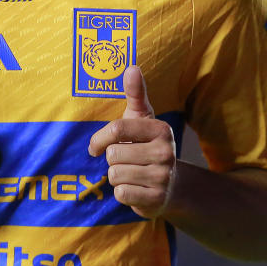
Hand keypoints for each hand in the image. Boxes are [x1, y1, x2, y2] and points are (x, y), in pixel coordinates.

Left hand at [87, 66, 175, 218]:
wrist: (170, 186)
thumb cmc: (146, 146)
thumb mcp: (141, 119)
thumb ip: (135, 94)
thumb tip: (132, 66)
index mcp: (161, 130)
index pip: (117, 129)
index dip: (100, 139)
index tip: (96, 146)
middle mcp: (166, 152)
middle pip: (114, 154)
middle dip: (113, 160)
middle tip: (127, 161)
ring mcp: (163, 177)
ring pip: (115, 174)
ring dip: (116, 176)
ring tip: (131, 174)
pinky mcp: (157, 199)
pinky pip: (121, 193)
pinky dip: (122, 193)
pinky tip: (135, 189)